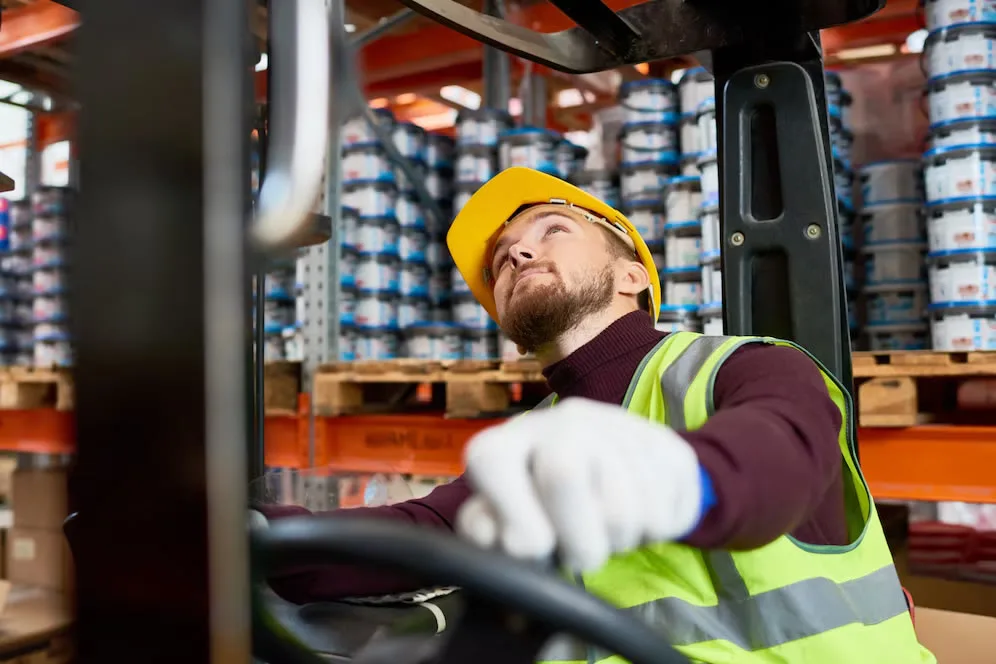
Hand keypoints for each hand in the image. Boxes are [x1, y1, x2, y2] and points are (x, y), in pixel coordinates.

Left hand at [456, 397, 707, 571]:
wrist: (600, 473)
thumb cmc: (535, 509)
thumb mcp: (498, 522)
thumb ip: (486, 532)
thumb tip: (510, 538)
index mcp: (509, 440)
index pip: (495, 463)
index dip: (516, 520)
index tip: (538, 548)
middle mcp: (560, 421)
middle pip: (563, 474)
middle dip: (577, 540)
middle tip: (583, 553)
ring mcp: (618, 425)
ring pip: (623, 509)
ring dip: (620, 541)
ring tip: (608, 531)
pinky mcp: (667, 445)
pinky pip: (668, 510)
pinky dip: (657, 531)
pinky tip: (639, 516)